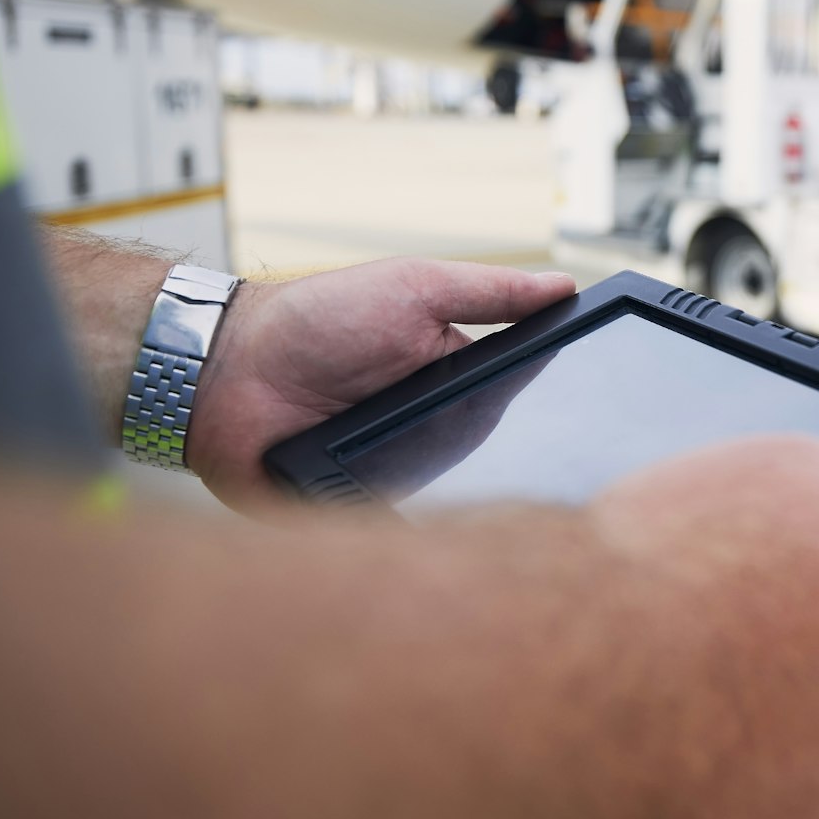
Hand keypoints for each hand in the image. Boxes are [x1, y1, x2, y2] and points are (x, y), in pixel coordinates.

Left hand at [185, 259, 575, 511]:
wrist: (225, 373)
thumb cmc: (314, 321)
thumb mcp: (413, 288)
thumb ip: (489, 290)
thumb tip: (564, 286)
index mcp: (453, 372)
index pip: (519, 392)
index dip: (556, 397)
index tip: (593, 395)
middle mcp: (435, 426)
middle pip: (503, 453)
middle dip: (519, 452)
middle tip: (531, 443)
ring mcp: (404, 471)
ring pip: (464, 499)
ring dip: (470, 492)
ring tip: (473, 481)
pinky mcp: (370, 512)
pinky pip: (412, 532)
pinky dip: (423, 528)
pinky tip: (433, 523)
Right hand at [516, 435, 818, 818]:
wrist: (549, 675)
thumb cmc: (666, 562)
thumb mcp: (794, 468)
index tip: (764, 560)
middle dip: (790, 643)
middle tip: (704, 607)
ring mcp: (801, 793)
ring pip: (784, 740)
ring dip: (739, 708)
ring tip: (658, 665)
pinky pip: (719, 793)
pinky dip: (689, 762)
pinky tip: (637, 722)